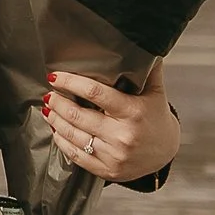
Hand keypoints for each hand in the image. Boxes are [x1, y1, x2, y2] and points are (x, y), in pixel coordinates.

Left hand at [44, 64, 178, 182]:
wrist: (165, 154)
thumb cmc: (156, 119)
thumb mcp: (155, 92)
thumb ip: (148, 70)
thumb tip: (145, 44)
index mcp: (133, 112)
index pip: (95, 93)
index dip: (71, 83)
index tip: (56, 77)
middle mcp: (122, 135)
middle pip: (79, 116)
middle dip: (59, 103)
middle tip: (48, 94)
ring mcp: (114, 155)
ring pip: (74, 136)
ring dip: (56, 121)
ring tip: (48, 109)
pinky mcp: (107, 170)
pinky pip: (77, 156)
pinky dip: (62, 142)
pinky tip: (56, 131)